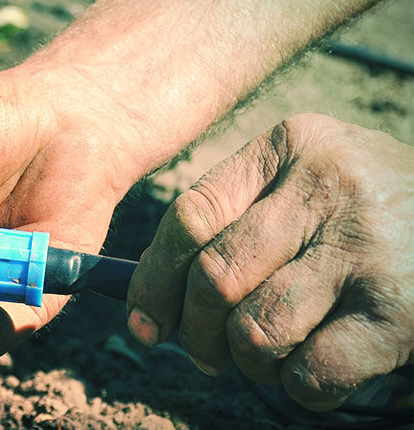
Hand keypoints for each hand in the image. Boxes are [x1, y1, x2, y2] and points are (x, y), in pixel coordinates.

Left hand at [127, 113, 413, 410]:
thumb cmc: (368, 213)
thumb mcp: (304, 185)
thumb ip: (234, 220)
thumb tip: (151, 295)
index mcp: (291, 146)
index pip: (190, 215)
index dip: (154, 280)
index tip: (145, 321)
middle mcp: (328, 186)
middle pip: (214, 276)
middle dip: (195, 332)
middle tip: (207, 353)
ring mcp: (368, 248)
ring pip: (254, 329)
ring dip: (248, 362)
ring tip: (268, 357)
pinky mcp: (402, 312)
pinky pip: (310, 371)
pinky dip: (297, 386)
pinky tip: (310, 372)